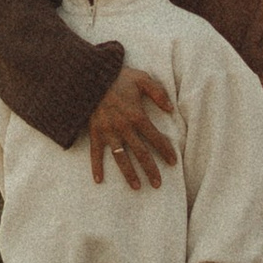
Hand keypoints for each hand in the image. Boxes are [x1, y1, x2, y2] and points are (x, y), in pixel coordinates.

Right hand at [85, 68, 176, 188]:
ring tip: (136, 187)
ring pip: (121, 158)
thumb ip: (158, 93)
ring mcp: (108, 132)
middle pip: (141, 153)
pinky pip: (95, 153)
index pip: (156, 138)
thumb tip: (171, 108)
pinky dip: (96, 167)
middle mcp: (124, 128)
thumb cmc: (118, 77)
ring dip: (129, 174)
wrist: (90, 76)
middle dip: (150, 170)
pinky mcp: (95, 132)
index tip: (173, 162)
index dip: (166, 151)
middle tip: (157, 184)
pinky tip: (99, 180)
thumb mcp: (142, 79)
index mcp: (137, 116)